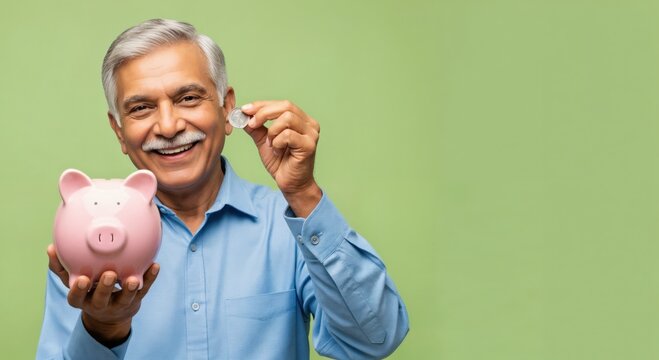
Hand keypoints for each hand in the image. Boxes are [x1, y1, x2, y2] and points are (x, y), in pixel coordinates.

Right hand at [47, 244, 158, 346]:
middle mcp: (100, 304)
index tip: (81, 279)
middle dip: (104, 288)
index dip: (79, 291)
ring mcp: (119, 303)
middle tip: (109, 274)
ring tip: (133, 278)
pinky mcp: (136, 299)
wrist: (111, 312)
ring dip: (129, 288)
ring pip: (125, 298)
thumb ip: (61, 266)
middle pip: (101, 299)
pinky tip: (154, 265)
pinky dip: (149, 277)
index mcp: (82, 299)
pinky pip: (144, 289)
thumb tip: (50, 247)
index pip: (76, 298)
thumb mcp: (71, 280)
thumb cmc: (88, 289)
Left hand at [241, 100, 321, 216]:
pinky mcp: (309, 145)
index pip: (282, 104)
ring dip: (272, 131)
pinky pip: (288, 135)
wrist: (290, 184)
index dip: (262, 105)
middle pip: (286, 106)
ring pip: (287, 118)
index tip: (245, 109)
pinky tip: (277, 152)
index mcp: (302, 120)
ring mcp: (311, 134)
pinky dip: (277, 142)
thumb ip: (256, 127)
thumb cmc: (281, 163)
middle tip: (251, 124)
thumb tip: (242, 115)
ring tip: (270, 144)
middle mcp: (310, 124)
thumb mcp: (264, 141)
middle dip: (264, 113)